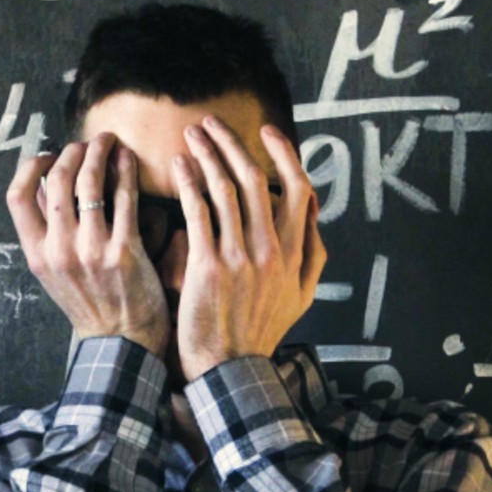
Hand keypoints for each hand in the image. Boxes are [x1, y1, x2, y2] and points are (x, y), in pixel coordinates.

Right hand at [6, 132, 169, 357]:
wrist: (120, 341)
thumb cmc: (88, 302)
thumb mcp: (53, 271)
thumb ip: (46, 229)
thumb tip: (44, 184)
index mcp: (36, 254)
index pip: (17, 195)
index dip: (31, 166)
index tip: (49, 154)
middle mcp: (59, 250)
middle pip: (58, 180)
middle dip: (73, 151)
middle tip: (86, 143)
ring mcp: (92, 250)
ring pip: (91, 182)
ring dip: (99, 153)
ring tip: (108, 142)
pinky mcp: (126, 250)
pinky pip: (125, 198)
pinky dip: (126, 172)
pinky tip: (129, 160)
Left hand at [168, 118, 324, 377]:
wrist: (230, 369)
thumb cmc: (260, 332)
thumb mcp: (301, 296)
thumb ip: (312, 251)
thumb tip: (312, 210)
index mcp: (295, 253)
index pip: (299, 189)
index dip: (284, 155)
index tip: (268, 132)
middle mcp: (272, 250)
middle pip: (258, 180)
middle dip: (234, 144)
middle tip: (212, 122)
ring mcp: (241, 258)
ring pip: (227, 190)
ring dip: (208, 155)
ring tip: (191, 135)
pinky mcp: (209, 268)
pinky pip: (199, 212)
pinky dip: (190, 183)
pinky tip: (179, 166)